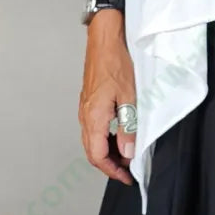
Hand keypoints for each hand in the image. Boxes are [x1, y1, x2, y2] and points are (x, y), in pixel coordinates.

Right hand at [78, 17, 136, 184]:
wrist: (105, 37)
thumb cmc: (116, 60)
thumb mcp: (129, 95)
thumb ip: (128, 126)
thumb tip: (128, 152)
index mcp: (93, 116)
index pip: (98, 156)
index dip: (112, 170)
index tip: (126, 177)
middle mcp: (85, 115)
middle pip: (92, 151)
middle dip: (110, 164)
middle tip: (128, 169)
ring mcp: (85, 107)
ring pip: (92, 139)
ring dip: (107, 151)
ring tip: (126, 153)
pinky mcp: (89, 100)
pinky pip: (93, 127)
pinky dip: (105, 137)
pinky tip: (119, 132)